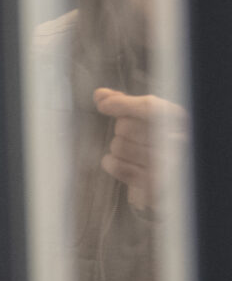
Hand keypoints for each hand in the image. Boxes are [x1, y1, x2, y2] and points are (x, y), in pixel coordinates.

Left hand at [94, 88, 186, 211]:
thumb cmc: (162, 142)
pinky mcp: (152, 185)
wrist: (178, 179)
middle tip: (134, 136)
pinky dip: (112, 163)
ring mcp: (166, 166)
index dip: (122, 104)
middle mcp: (178, 142)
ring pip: (118, 147)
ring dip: (118, 148)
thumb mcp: (151, 118)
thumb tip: (100, 95)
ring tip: (134, 152)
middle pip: (126, 127)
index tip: (102, 104)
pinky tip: (124, 164)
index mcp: (179, 121)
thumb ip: (126, 103)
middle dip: (121, 129)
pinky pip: (116, 166)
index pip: (150, 107)